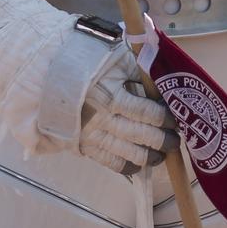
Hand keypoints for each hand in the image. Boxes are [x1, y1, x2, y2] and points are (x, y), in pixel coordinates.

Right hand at [79, 47, 176, 175]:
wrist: (49, 75)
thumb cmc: (87, 63)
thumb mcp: (116, 60)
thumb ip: (140, 72)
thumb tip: (163, 85)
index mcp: (113, 96)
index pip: (149, 113)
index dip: (167, 119)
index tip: (177, 120)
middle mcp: (105, 120)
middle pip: (143, 136)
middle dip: (164, 141)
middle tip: (175, 142)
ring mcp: (94, 135)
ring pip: (129, 154)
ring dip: (150, 157)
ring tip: (162, 156)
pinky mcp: (85, 145)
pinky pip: (110, 163)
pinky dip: (127, 167)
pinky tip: (138, 166)